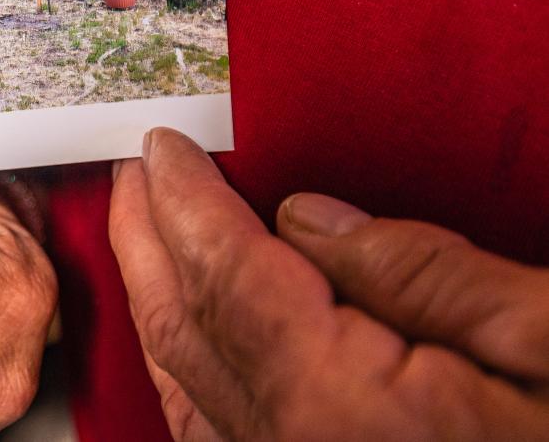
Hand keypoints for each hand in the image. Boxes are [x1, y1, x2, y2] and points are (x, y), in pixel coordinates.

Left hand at [110, 127, 548, 440]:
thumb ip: (427, 276)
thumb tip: (311, 219)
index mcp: (344, 404)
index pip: (228, 274)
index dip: (186, 202)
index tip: (161, 146)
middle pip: (186, 323)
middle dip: (148, 237)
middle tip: (133, 171)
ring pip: (183, 378)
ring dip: (154, 291)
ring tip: (142, 228)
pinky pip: (213, 428)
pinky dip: (183, 364)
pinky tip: (183, 334)